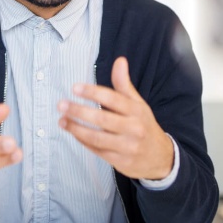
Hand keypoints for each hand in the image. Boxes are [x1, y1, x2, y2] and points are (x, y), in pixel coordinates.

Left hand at [58, 57, 174, 179]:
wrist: (161, 158)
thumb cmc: (144, 126)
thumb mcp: (138, 104)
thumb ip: (124, 84)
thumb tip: (119, 60)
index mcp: (137, 111)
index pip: (113, 99)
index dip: (93, 93)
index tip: (75, 88)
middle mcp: (133, 129)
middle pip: (102, 119)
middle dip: (79, 111)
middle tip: (61, 104)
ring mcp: (127, 147)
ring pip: (97, 138)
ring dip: (76, 128)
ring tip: (62, 120)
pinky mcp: (120, 162)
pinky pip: (97, 150)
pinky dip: (82, 141)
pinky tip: (72, 131)